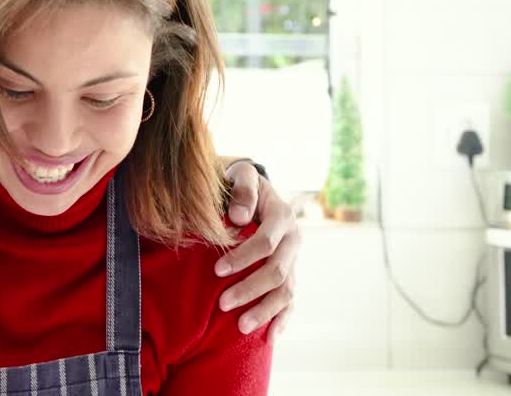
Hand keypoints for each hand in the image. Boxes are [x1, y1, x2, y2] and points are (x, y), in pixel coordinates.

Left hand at [214, 160, 298, 340]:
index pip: (266, 243)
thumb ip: (242, 190)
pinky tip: (269, 336)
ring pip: (286, 291)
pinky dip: (282, 319)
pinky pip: (290, 301)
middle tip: (223, 304)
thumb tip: (239, 216)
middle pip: (277, 272)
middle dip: (250, 290)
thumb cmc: (240, 182)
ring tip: (241, 327)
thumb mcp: (240, 174)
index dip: (243, 258)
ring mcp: (294, 259)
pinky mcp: (290, 273)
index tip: (217, 270)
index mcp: (282, 216)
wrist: (252, 190)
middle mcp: (293, 240)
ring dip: (265, 310)